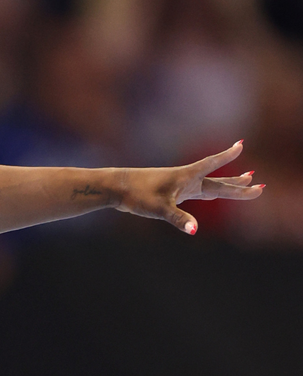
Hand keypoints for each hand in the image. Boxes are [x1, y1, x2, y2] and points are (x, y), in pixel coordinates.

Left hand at [115, 141, 263, 233]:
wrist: (116, 188)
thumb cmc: (136, 195)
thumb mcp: (159, 208)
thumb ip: (178, 219)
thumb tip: (195, 231)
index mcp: (185, 177)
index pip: (211, 164)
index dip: (226, 156)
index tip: (241, 144)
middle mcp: (185, 179)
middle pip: (218, 180)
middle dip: (239, 183)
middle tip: (260, 182)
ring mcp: (180, 185)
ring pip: (210, 184)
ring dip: (229, 183)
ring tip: (248, 178)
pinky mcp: (172, 192)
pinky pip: (198, 190)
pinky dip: (211, 190)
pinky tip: (213, 190)